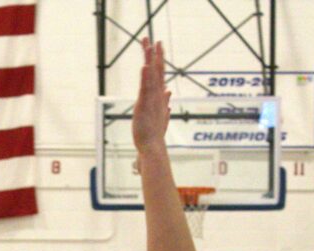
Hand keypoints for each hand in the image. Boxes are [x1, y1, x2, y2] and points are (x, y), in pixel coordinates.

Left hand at [132, 39, 170, 153]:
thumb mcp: (161, 116)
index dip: (159, 59)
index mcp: (159, 98)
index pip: (160, 75)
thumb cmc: (155, 134)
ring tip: (149, 46)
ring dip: (150, 60)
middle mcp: (157, 96)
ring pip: (152, 76)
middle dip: (156, 55)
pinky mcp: (145, 106)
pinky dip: (145, 78)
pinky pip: (145, 89)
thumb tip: (169, 93)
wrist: (153, 147)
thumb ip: (165, 103)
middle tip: (154, 40)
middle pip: (157, 71)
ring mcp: (152, 100)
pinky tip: (145, 66)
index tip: (158, 46)